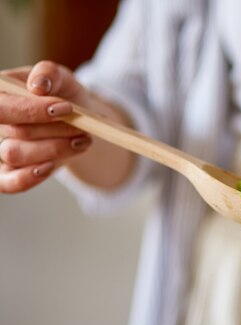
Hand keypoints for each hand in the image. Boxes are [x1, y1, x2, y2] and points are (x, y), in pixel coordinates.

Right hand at [0, 61, 92, 192]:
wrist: (77, 121)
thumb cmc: (63, 95)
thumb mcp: (62, 78)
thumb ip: (50, 74)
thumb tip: (38, 85)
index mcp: (1, 92)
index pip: (1, 105)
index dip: (30, 110)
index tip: (66, 108)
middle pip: (14, 131)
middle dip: (53, 129)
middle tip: (81, 126)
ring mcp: (1, 147)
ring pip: (15, 155)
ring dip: (54, 149)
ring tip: (82, 140)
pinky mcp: (11, 172)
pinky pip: (7, 183)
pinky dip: (26, 179)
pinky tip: (49, 168)